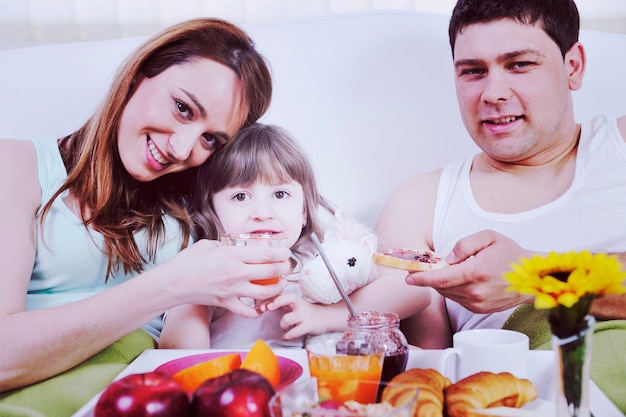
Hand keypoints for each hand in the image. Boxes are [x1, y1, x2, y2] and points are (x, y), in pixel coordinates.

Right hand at [162, 239, 289, 317]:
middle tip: (287, 267)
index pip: (266, 254)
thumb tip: (236, 248)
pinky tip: (261, 306)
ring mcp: (232, 290)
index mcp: (233, 255)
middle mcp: (236, 273)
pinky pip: (248, 312)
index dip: (281, 253)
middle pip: (271, 272)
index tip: (287, 252)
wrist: (172, 283)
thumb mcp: (208, 245)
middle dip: (284, 269)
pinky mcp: (226, 303)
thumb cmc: (187, 262)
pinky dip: (257, 311)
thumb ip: (225, 246)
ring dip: (277, 289)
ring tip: (280, 285)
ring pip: (265, 293)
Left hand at [261, 293, 335, 339]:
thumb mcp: (292, 305)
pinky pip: (294, 332)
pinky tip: (285, 336)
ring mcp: (304, 315)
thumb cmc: (304, 312)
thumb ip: (279, 305)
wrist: (324, 318)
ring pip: (287, 318)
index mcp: (294, 299)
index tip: (262, 306)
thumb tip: (262, 306)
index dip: (270, 299)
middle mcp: (299, 305)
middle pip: (287, 298)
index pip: (280, 294)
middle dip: (275, 302)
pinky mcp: (308, 326)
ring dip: (282, 324)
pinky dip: (287, 336)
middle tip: (267, 308)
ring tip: (284, 327)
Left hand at [405, 230, 534, 312]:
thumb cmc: (511, 254)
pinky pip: (457, 299)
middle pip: (441, 287)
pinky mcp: (480, 310)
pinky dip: (453, 290)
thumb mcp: (489, 237)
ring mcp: (478, 304)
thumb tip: (448, 260)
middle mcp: (476, 292)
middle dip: (430, 278)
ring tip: (447, 271)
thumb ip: (464, 245)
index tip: (408, 277)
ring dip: (442, 283)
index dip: (421, 278)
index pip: (441, 279)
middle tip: (425, 267)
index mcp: (476, 273)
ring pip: (448, 294)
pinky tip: (460, 279)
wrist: (532, 278)